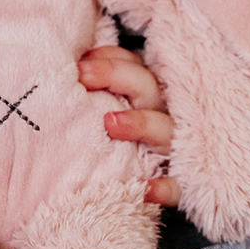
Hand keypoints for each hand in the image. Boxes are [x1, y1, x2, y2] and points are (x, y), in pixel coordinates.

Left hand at [78, 45, 179, 207]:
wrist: (160, 189)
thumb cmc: (122, 143)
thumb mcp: (113, 109)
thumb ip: (95, 91)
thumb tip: (68, 71)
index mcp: (146, 94)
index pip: (132, 64)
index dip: (109, 58)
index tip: (80, 63)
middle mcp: (163, 114)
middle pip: (147, 86)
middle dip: (116, 75)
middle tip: (83, 75)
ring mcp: (175, 148)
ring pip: (166, 129)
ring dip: (141, 123)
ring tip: (110, 122)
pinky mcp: (181, 183)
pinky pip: (177, 185)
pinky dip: (163, 188)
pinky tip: (145, 190)